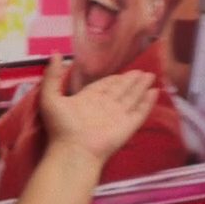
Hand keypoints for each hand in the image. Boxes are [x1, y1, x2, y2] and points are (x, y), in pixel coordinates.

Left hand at [35, 55, 158, 165]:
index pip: (104, 85)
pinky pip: (140, 111)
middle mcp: (104, 106)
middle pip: (121, 90)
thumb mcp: (50, 97)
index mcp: (88, 99)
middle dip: (131, 80)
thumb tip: (56, 54)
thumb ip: (53, 76)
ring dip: (141, 87)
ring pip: (132, 97)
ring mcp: (118, 116)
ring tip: (150, 76)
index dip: (114, 78)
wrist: (74, 150)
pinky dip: (148, 102)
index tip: (124, 71)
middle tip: (142, 71)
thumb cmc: (61, 125)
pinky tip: (154, 92)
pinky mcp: (128, 125)